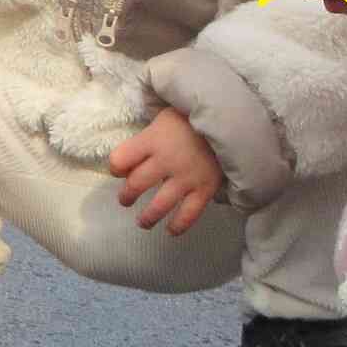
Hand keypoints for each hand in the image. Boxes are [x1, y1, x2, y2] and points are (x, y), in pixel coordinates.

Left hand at [108, 109, 224, 235]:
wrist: (232, 118)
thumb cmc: (193, 116)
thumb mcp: (165, 117)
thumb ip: (149, 135)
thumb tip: (134, 154)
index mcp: (152, 139)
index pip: (120, 159)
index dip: (115, 167)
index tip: (118, 170)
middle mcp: (166, 160)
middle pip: (136, 184)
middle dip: (127, 195)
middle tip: (126, 199)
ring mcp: (186, 177)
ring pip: (159, 205)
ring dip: (148, 217)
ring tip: (143, 222)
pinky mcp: (205, 188)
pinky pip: (189, 213)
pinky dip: (179, 225)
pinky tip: (171, 231)